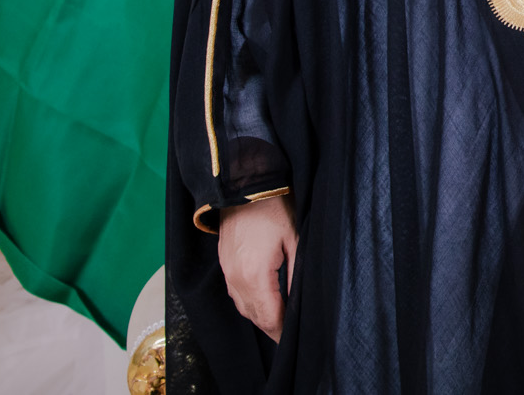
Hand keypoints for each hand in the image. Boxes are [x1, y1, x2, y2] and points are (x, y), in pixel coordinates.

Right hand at [217, 194, 296, 341]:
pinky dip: (250, 302)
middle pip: (254, 316)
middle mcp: (236, 278)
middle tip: (289, 335)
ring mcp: (227, 271)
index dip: (282, 331)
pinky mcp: (225, 264)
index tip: (295, 339)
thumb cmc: (275, 208)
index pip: (269, 317)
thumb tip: (298, 304)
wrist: (245, 185)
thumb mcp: (295, 240)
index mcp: (254, 275)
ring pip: (243, 307)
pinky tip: (263, 301)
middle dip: (272, 327)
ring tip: (279, 321)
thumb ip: (296, 275)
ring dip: (260, 316)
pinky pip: (236, 293)